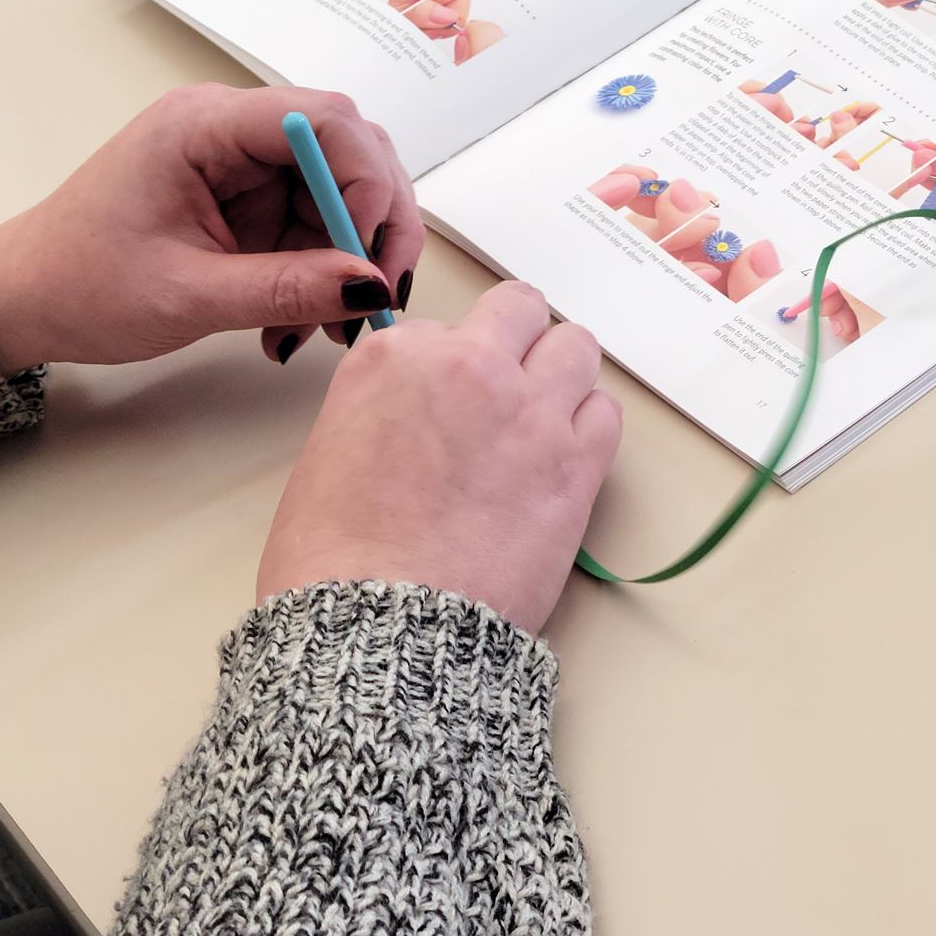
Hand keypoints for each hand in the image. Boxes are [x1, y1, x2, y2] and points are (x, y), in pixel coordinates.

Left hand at [0, 85, 420, 371]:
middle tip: (378, 298)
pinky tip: (303, 322)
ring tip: (328, 328)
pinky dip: (327, 274)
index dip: (364, 180)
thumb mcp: (188, 295)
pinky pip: (318, 224)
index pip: (323, 120)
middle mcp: (233, 129)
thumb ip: (287, 288)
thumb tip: (372, 287)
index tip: (368, 254)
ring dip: (352, 260)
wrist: (26, 301)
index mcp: (204, 125)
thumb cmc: (81, 285)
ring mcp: (245, 163)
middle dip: (375, 224)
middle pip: (351, 150)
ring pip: (344, 192)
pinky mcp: (252, 198)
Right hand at [256, 282, 617, 631]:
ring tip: (541, 420)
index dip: (445, 367)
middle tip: (507, 387)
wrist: (384, 626)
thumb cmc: (337, 562)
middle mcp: (468, 365)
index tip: (445, 403)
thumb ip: (383, 409)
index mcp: (393, 358)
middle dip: (514, 342)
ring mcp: (530, 409)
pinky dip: (590, 428)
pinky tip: (563, 459)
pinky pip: (607, 412)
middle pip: (518, 309)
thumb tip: (420, 419)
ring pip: (575, 346)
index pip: (441, 328)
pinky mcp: (577, 460)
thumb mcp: (329, 455)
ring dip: (561, 375)